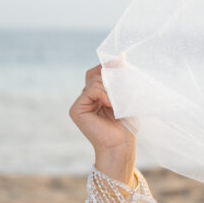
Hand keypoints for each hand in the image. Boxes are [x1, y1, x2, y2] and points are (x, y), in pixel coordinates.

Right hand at [68, 64, 135, 183]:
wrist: (122, 146)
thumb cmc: (127, 125)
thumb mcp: (127, 97)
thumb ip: (122, 78)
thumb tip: (120, 56)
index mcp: (97, 94)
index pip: (100, 71)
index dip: (110, 67)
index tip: (123, 64)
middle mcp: (86, 97)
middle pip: (95, 73)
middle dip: (111, 75)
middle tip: (123, 85)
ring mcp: (80, 103)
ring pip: (95, 80)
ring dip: (111, 87)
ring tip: (119, 102)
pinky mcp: (76, 109)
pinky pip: (91, 90)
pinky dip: (104, 94)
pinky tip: (112, 105)